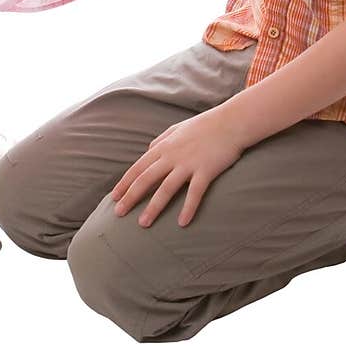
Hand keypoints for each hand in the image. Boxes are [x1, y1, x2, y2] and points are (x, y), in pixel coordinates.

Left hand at [110, 104, 247, 227]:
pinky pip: (195, 193)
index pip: (138, 167)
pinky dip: (188, 208)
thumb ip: (161, 140)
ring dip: (153, 207)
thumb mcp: (177, 128)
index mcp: (164, 146)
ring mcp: (188, 163)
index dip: (125, 183)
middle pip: (146, 179)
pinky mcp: (206, 170)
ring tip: (143, 224)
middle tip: (118, 214)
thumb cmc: (204, 125)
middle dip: (130, 197)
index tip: (114, 197)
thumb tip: (148, 150)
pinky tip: (182, 223)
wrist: (231, 121)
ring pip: (166, 188)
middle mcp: (172, 155)